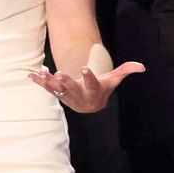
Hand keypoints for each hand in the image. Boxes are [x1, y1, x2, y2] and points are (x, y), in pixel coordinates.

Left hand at [29, 61, 144, 112]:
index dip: (88, 76)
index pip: (92, 83)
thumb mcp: (113, 80)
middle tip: (59, 74)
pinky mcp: (58, 94)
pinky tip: (31, 75)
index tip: (83, 68)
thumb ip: (125, 71)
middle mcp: (80, 95)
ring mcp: (67, 95)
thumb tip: (142, 66)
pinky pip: (47, 88)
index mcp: (93, 90)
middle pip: (72, 88)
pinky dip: (39, 82)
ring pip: (58, 89)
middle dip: (66, 81)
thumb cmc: (102, 89)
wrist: (89, 106)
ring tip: (43, 73)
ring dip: (49, 82)